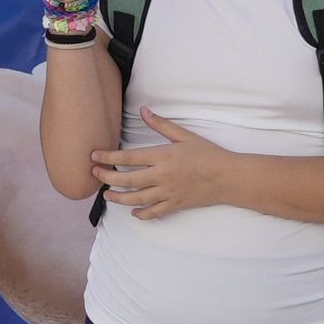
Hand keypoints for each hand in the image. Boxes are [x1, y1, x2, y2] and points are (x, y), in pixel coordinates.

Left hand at [89, 109, 239, 217]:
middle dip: (107, 178)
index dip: (108, 157)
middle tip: (94, 174)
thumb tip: (143, 110)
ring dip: (119, 198)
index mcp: (163, 156)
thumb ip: (161, 124)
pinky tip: (133, 212)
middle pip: (127, 180)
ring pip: (136, 199)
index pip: (128, 158)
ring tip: (107, 195)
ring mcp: (168, 193)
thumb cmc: (208, 154)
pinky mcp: (175, 205)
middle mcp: (162, 176)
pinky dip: (141, 214)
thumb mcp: (184, 135)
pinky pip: (154, 213)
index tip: (94, 156)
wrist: (228, 177)